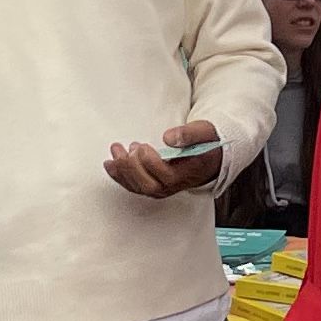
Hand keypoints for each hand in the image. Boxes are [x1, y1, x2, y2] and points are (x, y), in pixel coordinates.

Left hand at [102, 120, 225, 198]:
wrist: (209, 158)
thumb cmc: (206, 144)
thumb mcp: (203, 132)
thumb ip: (188, 134)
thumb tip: (168, 138)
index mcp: (185, 174)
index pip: (165, 175)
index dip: (150, 162)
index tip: (143, 146)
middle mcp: (172, 186)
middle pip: (148, 185)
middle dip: (131, 167)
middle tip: (125, 148)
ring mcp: (162, 188)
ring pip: (138, 187)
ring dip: (122, 170)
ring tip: (115, 151)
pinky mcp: (153, 185)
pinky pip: (134, 186)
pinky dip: (120, 177)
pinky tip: (111, 165)